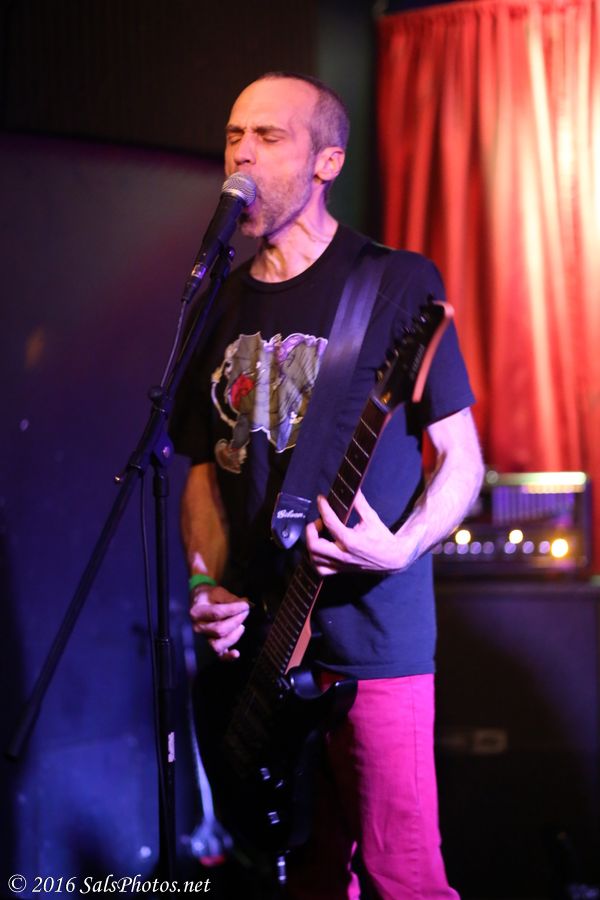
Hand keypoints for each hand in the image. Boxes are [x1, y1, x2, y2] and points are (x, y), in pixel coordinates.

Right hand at [189, 584, 250, 660]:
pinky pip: (219, 655)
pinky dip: (228, 657)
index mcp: (197, 612)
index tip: (245, 605)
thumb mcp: (217, 592)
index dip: (234, 609)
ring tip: (241, 626)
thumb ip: (230, 598)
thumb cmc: (209, 597)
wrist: (199, 603)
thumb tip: (244, 604)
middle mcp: (198, 628)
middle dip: (236, 621)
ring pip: (219, 645)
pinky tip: (236, 653)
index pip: (217, 613)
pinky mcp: (211, 645)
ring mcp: (204, 638)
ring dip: (234, 636)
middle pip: (219, 630)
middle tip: (245, 612)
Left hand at [305, 490, 421, 576]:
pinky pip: (320, 570)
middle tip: (319, 521)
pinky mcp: (340, 570)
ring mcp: (340, 565)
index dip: (323, 507)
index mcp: (351, 540)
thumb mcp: (371, 518)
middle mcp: (343, 554)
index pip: (330, 522)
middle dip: (311, 530)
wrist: (392, 559)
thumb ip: (359, 503)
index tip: (321, 499)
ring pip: (314, 559)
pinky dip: (315, 559)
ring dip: (312, 544)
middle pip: (314, 546)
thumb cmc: (382, 538)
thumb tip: (353, 488)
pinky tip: (321, 548)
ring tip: (319, 534)